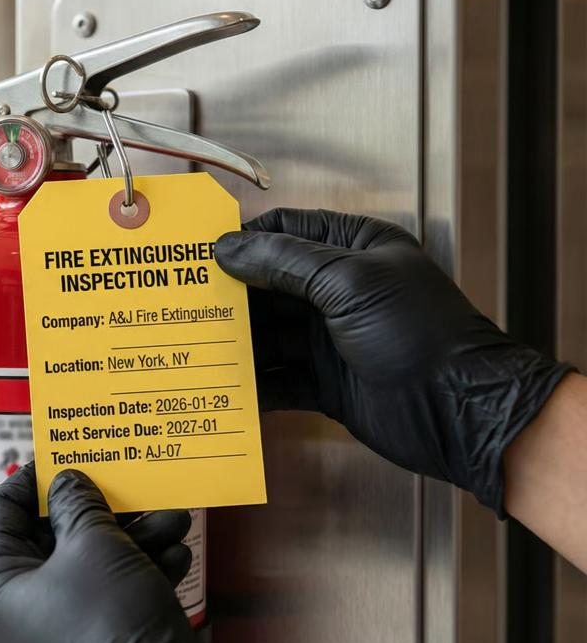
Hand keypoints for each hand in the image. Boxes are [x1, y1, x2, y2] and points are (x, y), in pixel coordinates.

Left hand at [0, 464, 204, 642]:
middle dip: (101, 511)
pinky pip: (106, 603)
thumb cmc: (109, 630)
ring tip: (171, 519)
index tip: (62, 457)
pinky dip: (138, 576)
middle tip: (130, 487)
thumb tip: (70, 483)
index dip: (33, 480)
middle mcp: (11, 617)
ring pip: (86, 570)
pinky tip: (173, 556)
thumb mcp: (94, 547)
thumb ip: (79, 504)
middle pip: (49, 541)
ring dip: (132, 539)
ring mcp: (49, 640)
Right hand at [214, 208, 572, 512]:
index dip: (241, 241)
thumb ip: (284, 262)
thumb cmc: (421, 335)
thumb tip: (229, 248)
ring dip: (235, 342)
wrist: (459, 410)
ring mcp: (332, 339)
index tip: (199, 255)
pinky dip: (252, 385)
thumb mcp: (349, 282)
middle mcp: (340, 291)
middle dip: (229, 295)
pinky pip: (277, 379)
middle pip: (269, 285)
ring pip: (268, 334)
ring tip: (191, 344)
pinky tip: (223, 388)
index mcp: (354, 250)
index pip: (285, 232)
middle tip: (182, 301)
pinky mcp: (326, 383)